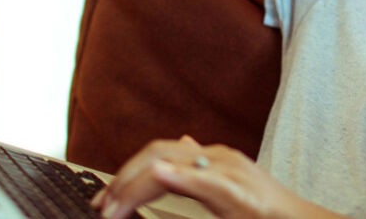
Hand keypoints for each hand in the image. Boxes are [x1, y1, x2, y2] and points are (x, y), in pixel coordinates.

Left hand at [91, 135, 335, 218]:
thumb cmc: (264, 213)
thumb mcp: (223, 191)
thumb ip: (198, 175)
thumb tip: (174, 157)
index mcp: (211, 158)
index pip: (158, 153)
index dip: (125, 172)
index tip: (103, 199)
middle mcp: (217, 157)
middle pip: (157, 152)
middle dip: (122, 177)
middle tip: (100, 206)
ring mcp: (229, 170)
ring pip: (171, 163)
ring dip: (135, 183)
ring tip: (114, 204)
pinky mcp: (239, 191)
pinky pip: (204, 180)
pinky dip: (178, 176)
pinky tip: (158, 175)